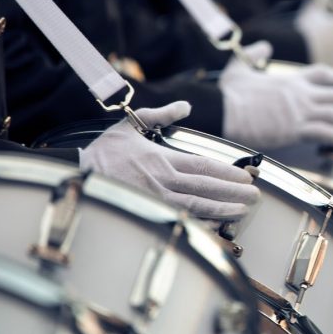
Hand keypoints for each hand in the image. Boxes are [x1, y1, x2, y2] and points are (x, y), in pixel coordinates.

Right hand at [80, 101, 259, 220]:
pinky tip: (217, 227)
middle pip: (206, 187)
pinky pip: (180, 220)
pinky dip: (201, 224)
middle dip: (234, 192)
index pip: (203, 166)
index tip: (246, 176)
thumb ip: (161, 114)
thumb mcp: (131, 124)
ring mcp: (156, 199)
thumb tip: (185, 105)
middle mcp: (163, 181)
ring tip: (244, 211)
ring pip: (197, 206)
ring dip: (223, 209)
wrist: (76, 174)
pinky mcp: (148, 213)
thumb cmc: (104, 151)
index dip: (227, 172)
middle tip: (256, 196)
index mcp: (162, 159)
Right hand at [220, 41, 332, 149]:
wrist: (223, 111)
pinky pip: (327, 133)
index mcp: (290, 80)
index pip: (323, 73)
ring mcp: (299, 111)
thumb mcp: (240, 67)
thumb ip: (254, 55)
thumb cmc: (228, 94)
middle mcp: (300, 94)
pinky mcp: (295, 130)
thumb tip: (264, 46)